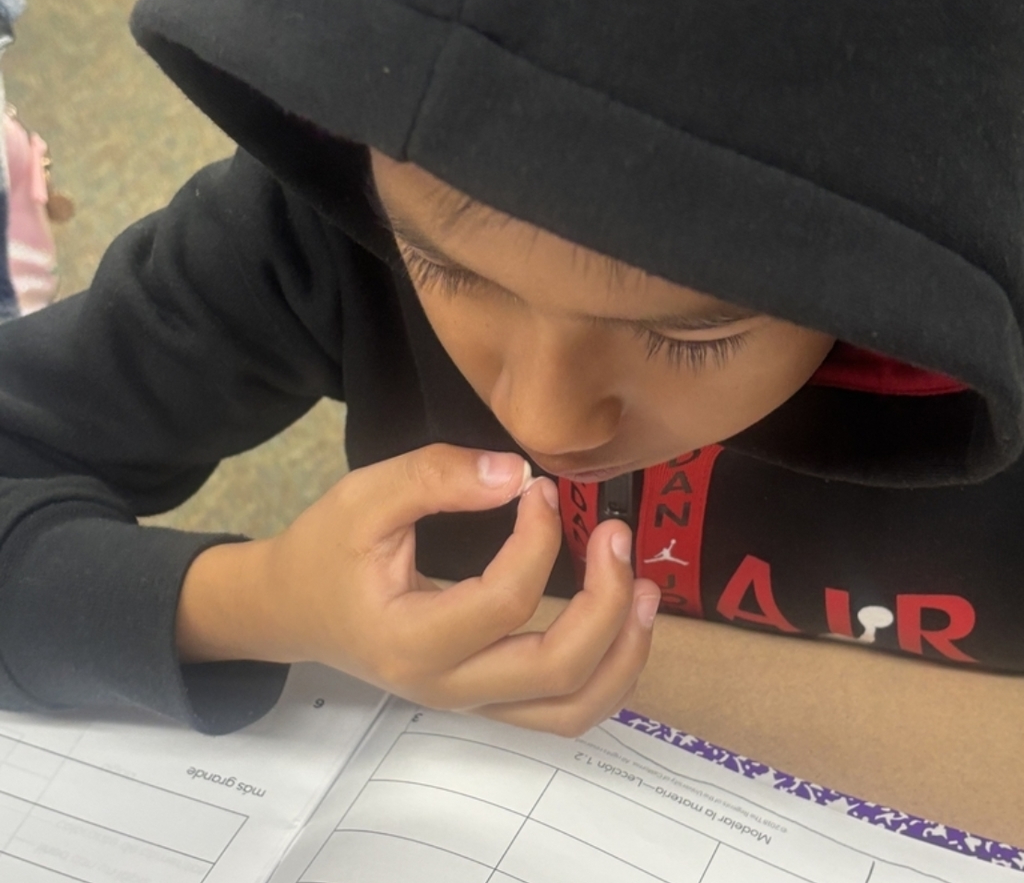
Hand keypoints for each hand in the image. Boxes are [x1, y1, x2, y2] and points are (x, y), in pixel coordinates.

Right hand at [176, 444, 660, 735]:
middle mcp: (446, 687)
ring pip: (569, 710)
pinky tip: (623, 625)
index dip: (538, 538)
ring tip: (647, 591)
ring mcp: (469, 702)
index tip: (539, 489)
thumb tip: (517, 474)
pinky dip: (605, 676)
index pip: (505, 600)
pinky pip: (560, 710)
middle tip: (616, 536)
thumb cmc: (325, 551)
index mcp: (411, 639)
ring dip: (623, 655)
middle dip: (606, 602)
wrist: (295, 610)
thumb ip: (437, 476)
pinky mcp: (484, 697)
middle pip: (555, 670)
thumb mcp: (366, 495)